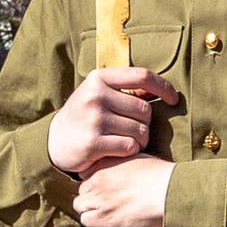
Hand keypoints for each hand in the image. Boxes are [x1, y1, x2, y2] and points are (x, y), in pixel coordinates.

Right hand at [47, 67, 178, 178]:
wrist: (53, 141)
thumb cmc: (84, 115)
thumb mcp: (97, 94)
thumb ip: (124, 89)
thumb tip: (159, 89)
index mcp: (98, 78)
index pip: (141, 76)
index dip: (163, 87)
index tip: (174, 99)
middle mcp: (95, 95)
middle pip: (145, 110)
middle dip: (145, 123)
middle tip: (132, 130)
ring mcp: (93, 118)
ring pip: (140, 130)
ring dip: (140, 140)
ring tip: (124, 141)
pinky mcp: (93, 142)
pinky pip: (130, 146)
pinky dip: (130, 151)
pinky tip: (117, 151)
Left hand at [77, 155, 172, 226]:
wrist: (168, 191)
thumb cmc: (159, 175)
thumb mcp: (135, 158)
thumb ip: (120, 164)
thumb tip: (119, 170)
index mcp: (104, 165)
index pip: (85, 176)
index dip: (94, 185)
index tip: (105, 190)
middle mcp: (97, 180)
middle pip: (82, 191)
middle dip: (92, 198)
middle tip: (109, 204)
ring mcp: (99, 199)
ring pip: (80, 206)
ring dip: (91, 210)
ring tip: (109, 213)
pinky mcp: (104, 217)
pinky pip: (86, 220)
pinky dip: (95, 222)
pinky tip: (111, 221)